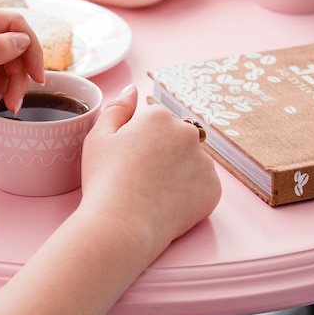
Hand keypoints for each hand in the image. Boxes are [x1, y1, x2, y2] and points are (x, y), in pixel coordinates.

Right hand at [0, 85, 219, 314]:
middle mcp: (188, 133)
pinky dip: (188, 192)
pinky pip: (202, 185)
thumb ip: (118, 108)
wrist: (121, 225)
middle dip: (161, 151)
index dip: (137, 141)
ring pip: (190, 161)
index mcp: (160, 116)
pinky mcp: (214, 190)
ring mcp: (204, 162)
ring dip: (177, 170)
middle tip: (140, 176)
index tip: (127, 160)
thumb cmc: (105, 179)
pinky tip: (167, 203)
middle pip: (175, 138)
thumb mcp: (99, 136)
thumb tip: (133, 89)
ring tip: (153, 191)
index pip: (153, 121)